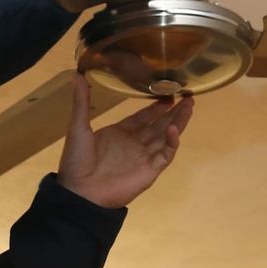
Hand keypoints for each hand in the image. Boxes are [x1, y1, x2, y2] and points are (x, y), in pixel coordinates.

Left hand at [58, 74, 194, 208]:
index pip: (142, 117)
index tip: (167, 94)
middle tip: (187, 97)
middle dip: (173, 111)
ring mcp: (144, 157)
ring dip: (178, 122)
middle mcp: (134, 144)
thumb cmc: (77, 161)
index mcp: (119, 133)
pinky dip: (171, 142)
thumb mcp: (78, 127)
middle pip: (159, 125)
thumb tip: (76, 75)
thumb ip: (81, 102)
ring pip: (166, 137)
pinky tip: (174, 129)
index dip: (155, 107)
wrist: (80, 192)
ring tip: (189, 106)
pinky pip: (165, 155)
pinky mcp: (150, 170)